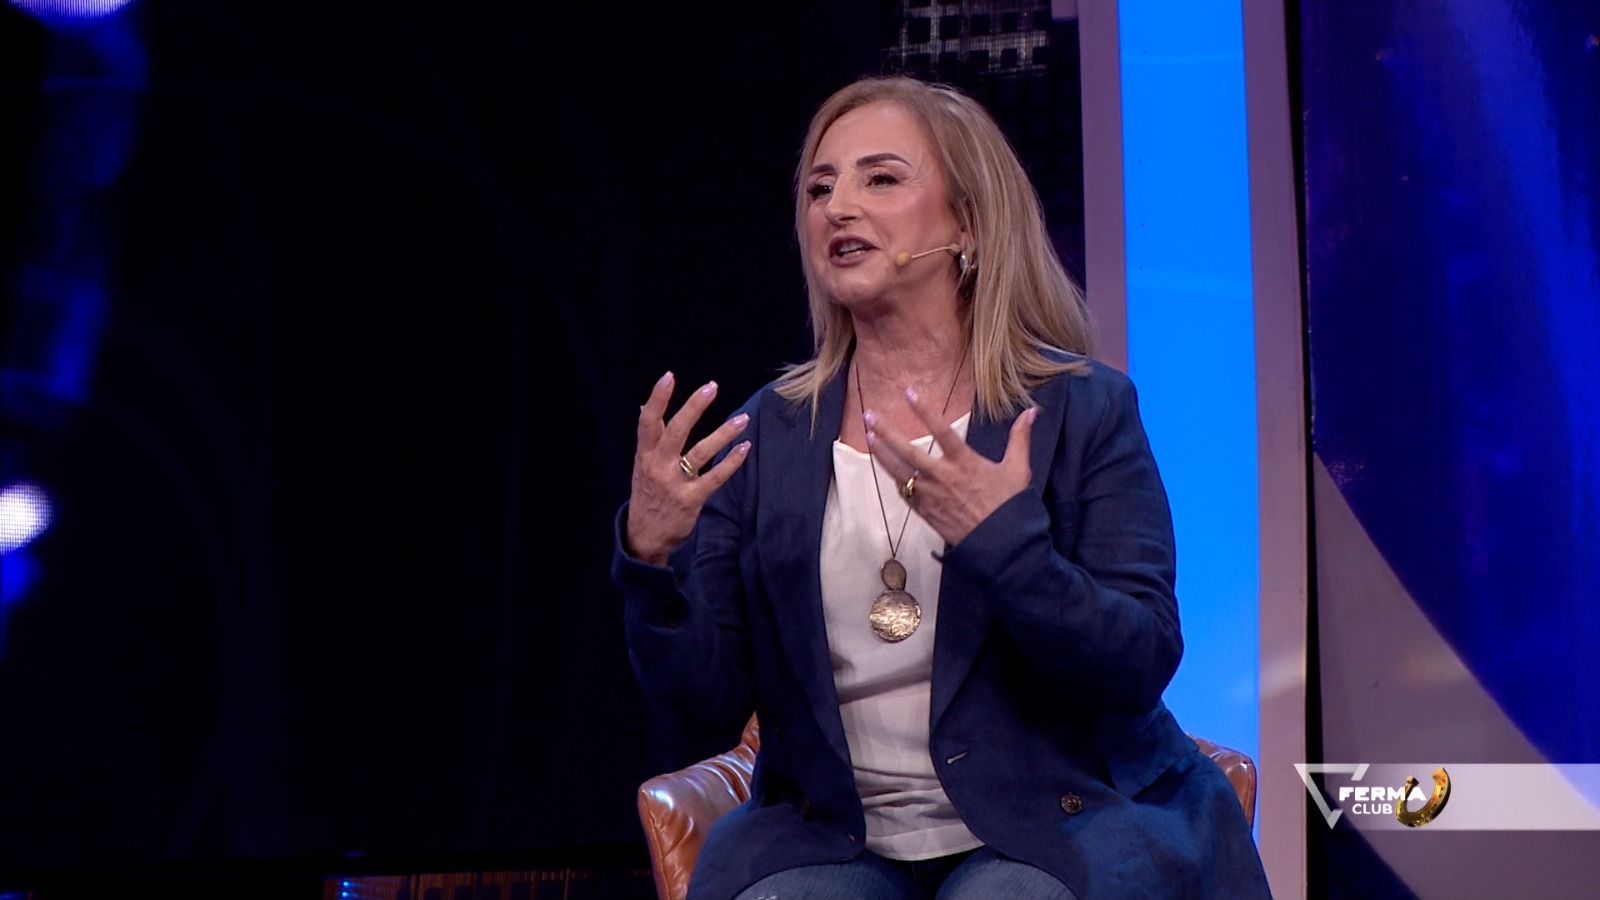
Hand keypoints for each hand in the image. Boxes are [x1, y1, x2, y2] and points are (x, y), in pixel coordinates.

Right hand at [626, 371, 751, 564]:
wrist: (644, 536)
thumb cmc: (646, 494)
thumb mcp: (641, 465)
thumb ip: (648, 438)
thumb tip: (645, 407)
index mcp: (644, 455)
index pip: (648, 422)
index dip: (657, 398)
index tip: (669, 376)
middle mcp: (658, 466)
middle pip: (675, 431)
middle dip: (693, 407)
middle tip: (711, 387)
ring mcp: (675, 484)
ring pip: (700, 453)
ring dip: (723, 434)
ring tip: (743, 419)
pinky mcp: (692, 499)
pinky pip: (715, 478)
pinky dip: (731, 463)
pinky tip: (744, 448)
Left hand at [864, 389, 1036, 545]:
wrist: (1001, 546)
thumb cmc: (1011, 506)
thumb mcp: (1019, 469)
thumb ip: (1020, 438)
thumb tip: (1031, 412)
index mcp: (964, 463)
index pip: (940, 429)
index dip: (923, 410)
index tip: (908, 392)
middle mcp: (943, 477)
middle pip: (907, 450)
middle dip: (886, 431)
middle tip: (869, 415)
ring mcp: (931, 496)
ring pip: (898, 472)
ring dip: (881, 453)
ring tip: (868, 436)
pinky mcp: (926, 513)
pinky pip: (905, 493)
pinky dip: (896, 480)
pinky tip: (888, 469)